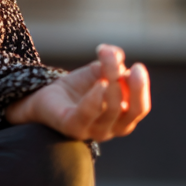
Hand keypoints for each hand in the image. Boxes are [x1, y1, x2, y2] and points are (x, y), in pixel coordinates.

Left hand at [6, 44, 149, 141]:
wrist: (44, 96)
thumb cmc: (77, 87)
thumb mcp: (98, 71)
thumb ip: (112, 62)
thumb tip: (117, 54)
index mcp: (121, 119)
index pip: (140, 108)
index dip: (141, 88)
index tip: (137, 66)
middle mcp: (110, 129)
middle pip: (129, 109)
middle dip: (128, 83)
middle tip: (117, 60)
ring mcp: (91, 131)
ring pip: (111, 108)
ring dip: (111, 80)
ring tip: (102, 59)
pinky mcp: (71, 127)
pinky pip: (87, 114)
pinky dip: (96, 98)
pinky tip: (100, 83)